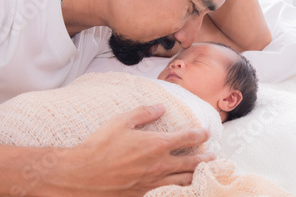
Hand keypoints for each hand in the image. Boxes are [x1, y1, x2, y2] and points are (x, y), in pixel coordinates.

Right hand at [49, 104, 214, 195]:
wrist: (82, 175)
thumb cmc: (100, 146)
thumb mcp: (121, 121)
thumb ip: (144, 113)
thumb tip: (160, 108)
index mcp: (156, 145)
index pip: (186, 138)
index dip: (199, 134)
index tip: (206, 132)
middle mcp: (159, 165)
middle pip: (191, 163)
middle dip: (205, 159)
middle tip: (214, 157)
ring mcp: (153, 182)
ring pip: (183, 181)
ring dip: (196, 176)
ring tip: (204, 173)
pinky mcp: (143, 194)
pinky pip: (168, 193)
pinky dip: (179, 190)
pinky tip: (181, 188)